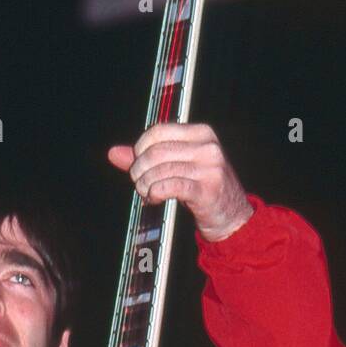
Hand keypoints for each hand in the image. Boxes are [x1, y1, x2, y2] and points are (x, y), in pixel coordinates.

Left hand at [107, 122, 253, 241]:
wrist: (232, 215)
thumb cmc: (202, 188)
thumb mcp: (178, 166)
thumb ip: (146, 158)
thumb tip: (114, 153)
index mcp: (201, 133)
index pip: (158, 131)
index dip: (140, 148)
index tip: (138, 163)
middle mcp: (207, 147)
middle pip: (156, 152)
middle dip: (139, 170)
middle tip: (140, 183)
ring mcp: (209, 168)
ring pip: (159, 171)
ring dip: (145, 185)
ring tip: (147, 193)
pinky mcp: (206, 190)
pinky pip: (168, 187)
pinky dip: (154, 194)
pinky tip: (155, 199)